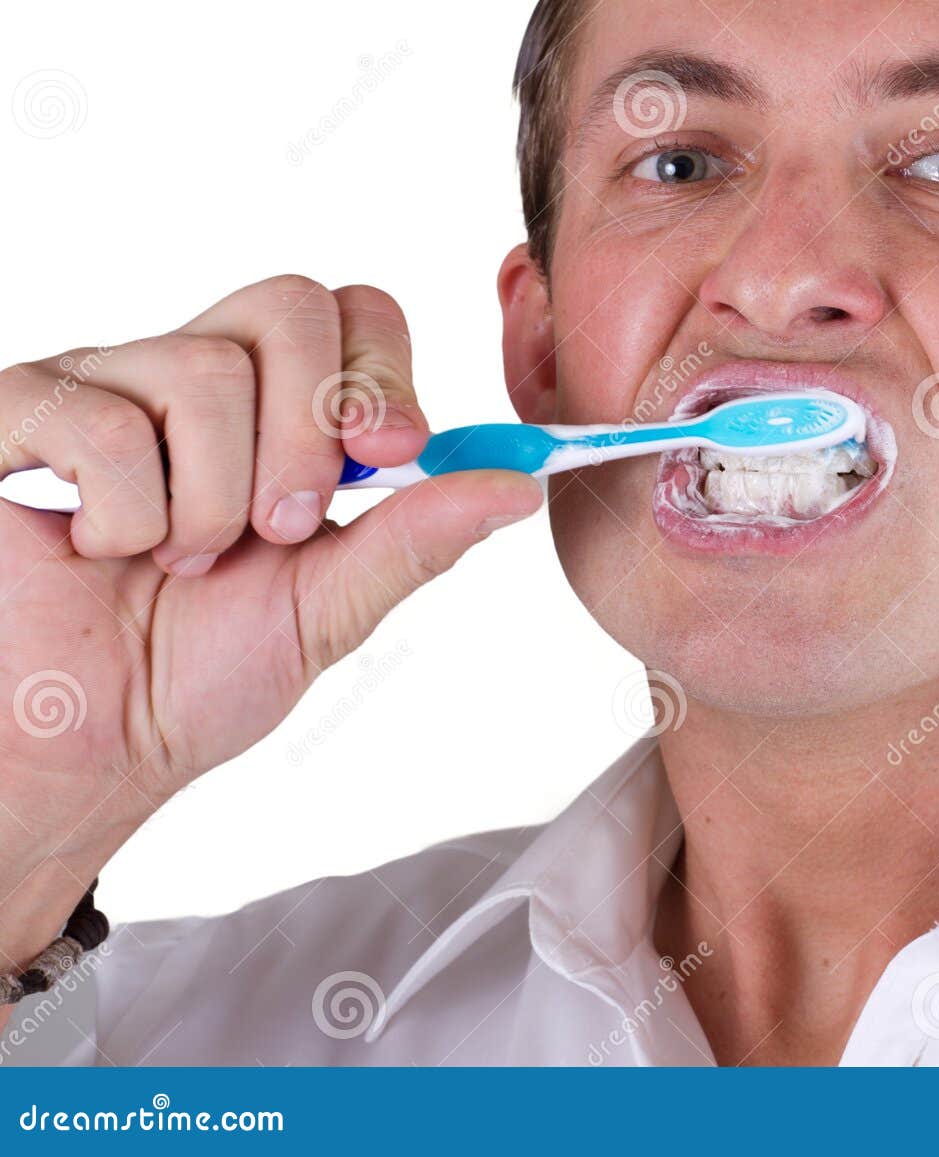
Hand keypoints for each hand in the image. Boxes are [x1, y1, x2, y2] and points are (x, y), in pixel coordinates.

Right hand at [0, 275, 541, 966]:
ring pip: (203, 369)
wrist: (86, 748)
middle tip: (281, 529)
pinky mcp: (20, 417)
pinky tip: (106, 549)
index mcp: (273, 414)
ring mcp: (105, 389)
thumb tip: (521, 485)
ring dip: (213, 500)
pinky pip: (104, 418)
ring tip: (184, 561)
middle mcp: (190, 380)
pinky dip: (128, 511)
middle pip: (288, 306)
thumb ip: (416, 539)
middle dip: (307, 433)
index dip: (381, 371)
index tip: (390, 455)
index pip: (349, 312)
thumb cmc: (191, 677)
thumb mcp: (330, 607)